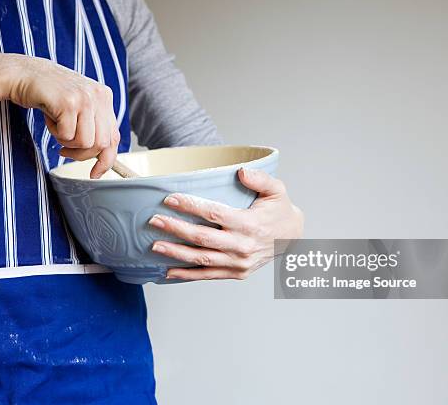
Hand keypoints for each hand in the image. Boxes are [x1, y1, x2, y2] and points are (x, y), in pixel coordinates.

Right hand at [7, 54, 118, 177]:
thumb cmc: (49, 94)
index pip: (114, 137)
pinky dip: (55, 133)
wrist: (22, 73)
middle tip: (64, 151)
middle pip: (101, 145)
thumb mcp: (78, 105)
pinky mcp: (69, 102)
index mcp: (105, 97)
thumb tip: (103, 156)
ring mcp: (85, 98)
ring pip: (85, 143)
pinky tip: (49, 117)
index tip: (95, 173)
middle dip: (82, 156)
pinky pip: (67, 136)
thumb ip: (92, 124)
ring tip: (56, 127)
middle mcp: (99, 96)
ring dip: (67, 143)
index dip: (106, 160)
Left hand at [149, 168, 303, 280]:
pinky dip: (187, 275)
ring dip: (176, 253)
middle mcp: (243, 246)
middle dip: (176, 229)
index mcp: (250, 224)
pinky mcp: (237, 273)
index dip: (191, 206)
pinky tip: (169, 270)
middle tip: (154, 221)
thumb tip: (241, 172)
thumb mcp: (277, 189)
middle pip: (203, 238)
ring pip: (202, 259)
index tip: (170, 199)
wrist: (293, 237)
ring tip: (155, 246)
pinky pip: (208, 275)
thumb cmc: (280, 210)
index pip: (214, 214)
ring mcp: (239, 263)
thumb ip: (260, 178)